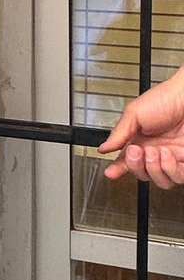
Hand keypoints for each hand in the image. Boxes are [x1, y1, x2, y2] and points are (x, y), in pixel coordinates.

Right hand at [98, 64, 183, 187]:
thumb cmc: (165, 98)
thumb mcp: (134, 113)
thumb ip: (119, 133)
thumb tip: (104, 148)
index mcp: (139, 140)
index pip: (126, 160)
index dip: (118, 169)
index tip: (111, 173)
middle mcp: (155, 150)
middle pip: (142, 174)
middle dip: (136, 166)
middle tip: (136, 151)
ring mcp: (171, 157)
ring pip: (161, 181)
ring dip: (154, 169)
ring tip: (154, 151)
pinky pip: (178, 177)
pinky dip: (170, 169)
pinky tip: (166, 155)